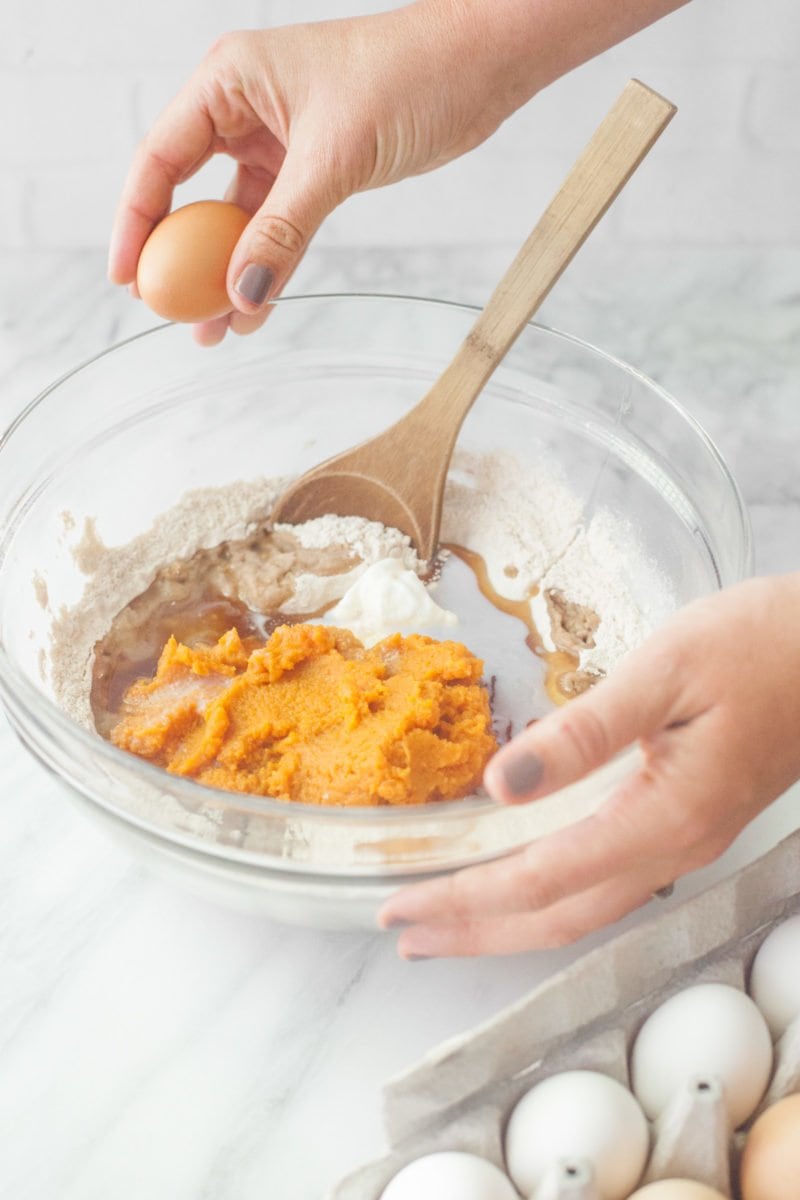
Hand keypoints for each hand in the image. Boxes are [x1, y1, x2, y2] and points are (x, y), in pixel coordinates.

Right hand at [107, 3, 530, 344]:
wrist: (479, 66)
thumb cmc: (409, 76)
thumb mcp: (334, 158)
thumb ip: (284, 230)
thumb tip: (241, 292)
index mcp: (229, 81)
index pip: (161, 160)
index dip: (137, 221)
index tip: (128, 279)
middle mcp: (244, 108)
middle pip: (189, 193)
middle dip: (179, 259)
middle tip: (169, 313)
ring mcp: (277, 139)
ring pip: (234, 217)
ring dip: (225, 271)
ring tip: (211, 328)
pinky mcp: (311, 167)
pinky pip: (275, 224)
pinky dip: (266, 263)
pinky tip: (255, 305)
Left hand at [378, 573, 799, 957]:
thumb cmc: (760, 645)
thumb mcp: (664, 671)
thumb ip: (583, 733)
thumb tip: (501, 784)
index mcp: (668, 816)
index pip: (542, 879)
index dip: (466, 898)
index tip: (401, 904)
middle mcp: (676, 847)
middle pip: (559, 917)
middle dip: (475, 930)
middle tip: (403, 933)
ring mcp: (687, 842)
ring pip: (583, 907)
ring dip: (507, 918)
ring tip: (446, 920)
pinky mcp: (689, 822)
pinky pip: (605, 880)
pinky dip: (546, 891)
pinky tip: (518, 877)